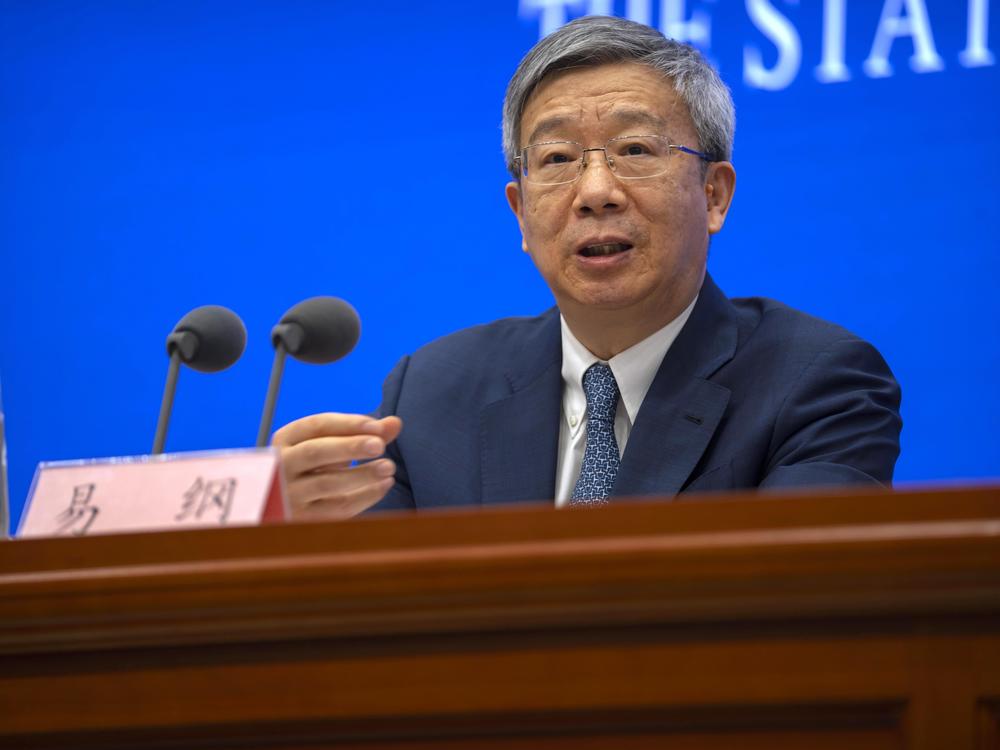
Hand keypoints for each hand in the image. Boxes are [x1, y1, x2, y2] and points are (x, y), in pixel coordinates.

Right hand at [271, 413, 402, 519]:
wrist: (286, 502)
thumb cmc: (315, 466)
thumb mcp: (331, 445)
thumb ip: (363, 433)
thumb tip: (395, 423)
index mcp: (285, 438)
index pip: (316, 425)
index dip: (348, 424)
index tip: (377, 426)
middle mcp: (281, 465)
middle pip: (315, 452)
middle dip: (350, 446)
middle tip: (380, 445)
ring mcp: (289, 493)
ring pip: (326, 483)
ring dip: (361, 474)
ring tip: (388, 467)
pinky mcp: (302, 518)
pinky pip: (336, 508)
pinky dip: (364, 496)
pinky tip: (384, 485)